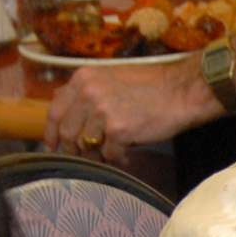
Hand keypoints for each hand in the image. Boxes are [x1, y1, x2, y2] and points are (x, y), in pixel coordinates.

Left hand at [44, 59, 210, 160]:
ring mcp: (102, 112)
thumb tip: (62, 104)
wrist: (184, 90)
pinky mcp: (118, 130)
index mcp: (83, 78)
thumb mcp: (112, 76)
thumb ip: (87, 90)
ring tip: (111, 154)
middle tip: (84, 156)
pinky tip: (127, 157)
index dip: (52, 131)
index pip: (55, 110)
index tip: (54, 144)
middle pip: (67, 132)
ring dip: (96, 155)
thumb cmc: (153, 84)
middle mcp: (88, 93)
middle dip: (74, 148)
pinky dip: (117, 160)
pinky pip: (109, 154)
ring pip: (86, 146)